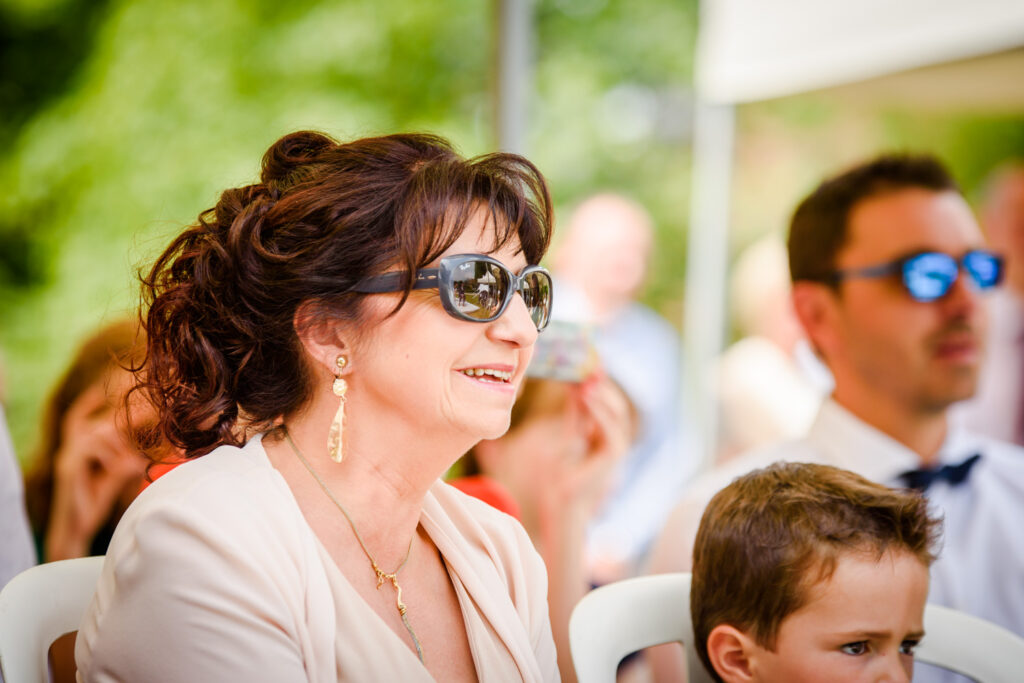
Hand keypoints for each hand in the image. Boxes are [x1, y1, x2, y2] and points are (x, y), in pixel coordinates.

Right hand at [45, 377, 146, 560]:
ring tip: (134, 458)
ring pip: (94, 434)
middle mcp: (69, 450)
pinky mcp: (69, 471)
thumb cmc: (93, 502)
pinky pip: (90, 450)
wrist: (75, 530)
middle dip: (117, 415)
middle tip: (146, 413)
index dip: (90, 400)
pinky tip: (123, 466)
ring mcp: (67, 459)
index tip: (108, 387)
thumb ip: (127, 463)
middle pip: (89, 421)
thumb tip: (144, 455)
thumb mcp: (114, 478)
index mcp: (77, 448)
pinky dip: (110, 454)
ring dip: (118, 441)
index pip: (79, 416)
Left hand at [549, 373, 633, 514]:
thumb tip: (576, 389)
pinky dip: (601, 412)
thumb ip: (576, 416)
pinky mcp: (614, 457)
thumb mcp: (570, 436)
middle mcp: (615, 439)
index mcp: (605, 435)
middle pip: (618, 405)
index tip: (590, 365)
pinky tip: (588, 398)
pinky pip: (612, 430)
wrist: (563, 502)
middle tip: (590, 367)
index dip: (602, 384)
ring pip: (619, 414)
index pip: (608, 403)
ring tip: (587, 381)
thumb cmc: (564, 474)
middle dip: (605, 385)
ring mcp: (617, 448)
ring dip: (603, 395)